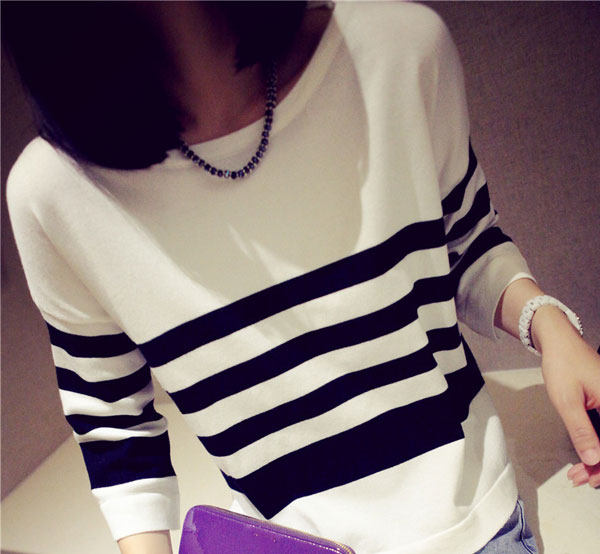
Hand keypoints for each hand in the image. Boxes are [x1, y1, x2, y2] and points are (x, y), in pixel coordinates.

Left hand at [534, 310, 599, 487]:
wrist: (559, 341)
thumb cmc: (563, 364)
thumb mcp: (567, 400)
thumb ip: (582, 431)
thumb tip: (594, 460)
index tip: (593, 481)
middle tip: (580, 479)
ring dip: (597, 459)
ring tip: (577, 474)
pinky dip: (596, 446)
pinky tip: (584, 458)